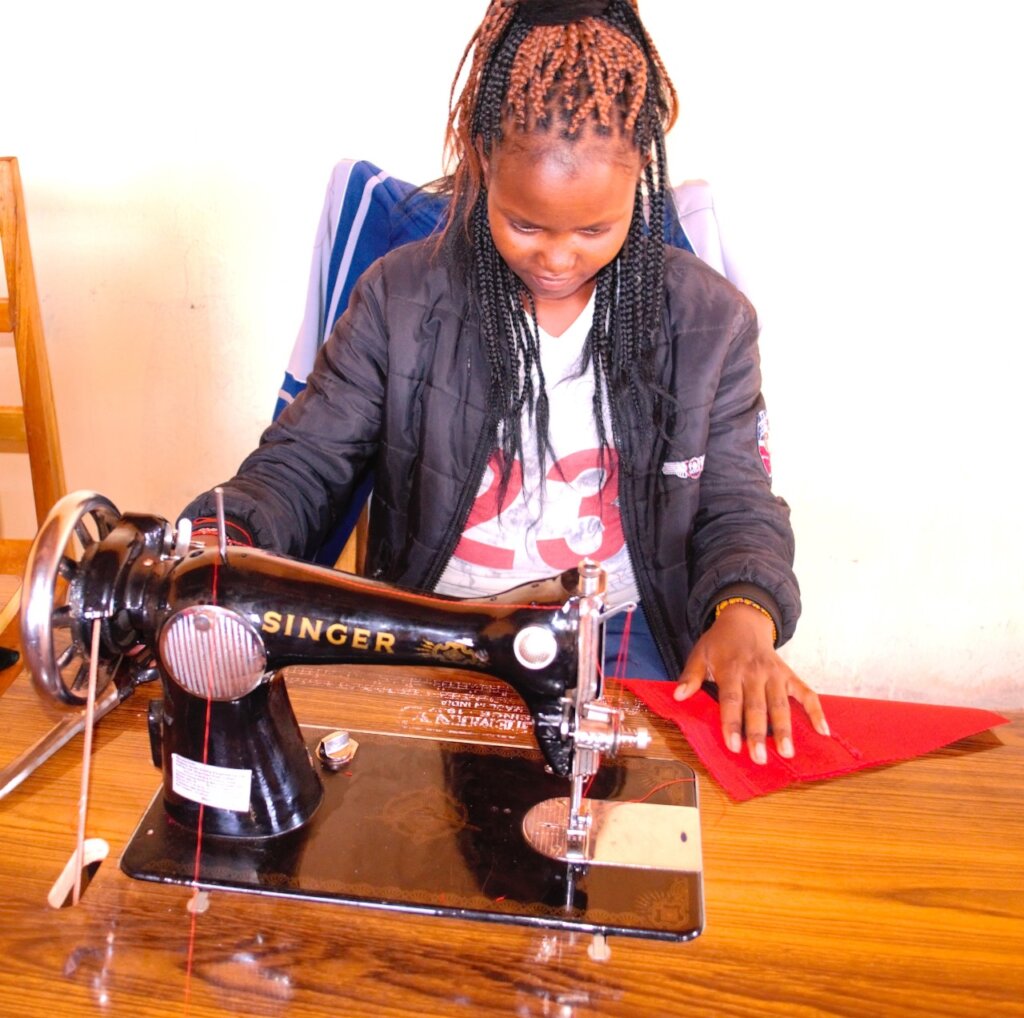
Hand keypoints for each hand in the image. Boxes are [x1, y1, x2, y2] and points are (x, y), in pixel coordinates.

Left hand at [673, 602, 829, 763]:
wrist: (744, 620)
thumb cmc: (719, 643)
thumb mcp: (699, 654)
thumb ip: (690, 676)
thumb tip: (678, 696)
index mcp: (731, 669)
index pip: (731, 700)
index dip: (732, 723)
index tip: (733, 746)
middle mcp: (755, 672)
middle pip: (757, 707)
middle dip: (759, 734)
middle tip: (760, 758)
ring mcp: (775, 674)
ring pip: (781, 704)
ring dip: (785, 729)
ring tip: (787, 753)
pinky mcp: (789, 675)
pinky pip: (806, 693)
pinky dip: (816, 711)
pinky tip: (822, 731)